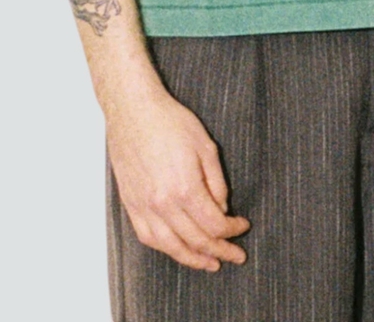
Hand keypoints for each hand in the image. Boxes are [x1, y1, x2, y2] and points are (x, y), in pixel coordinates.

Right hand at [106, 79, 249, 270]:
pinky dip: (165, 248)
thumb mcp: (205, 146)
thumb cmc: (170, 122)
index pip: (214, 224)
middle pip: (195, 240)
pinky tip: (177, 249)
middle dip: (219, 250)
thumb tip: (221, 209)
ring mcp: (143, 206)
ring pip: (170, 246)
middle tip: (235, 255)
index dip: (232, 230)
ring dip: (193, 259)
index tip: (242, 226)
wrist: (133, 110)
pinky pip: (147, 237)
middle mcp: (162, 203)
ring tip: (210, 264)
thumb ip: (217, 182)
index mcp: (184, 187)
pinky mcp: (131, 203)